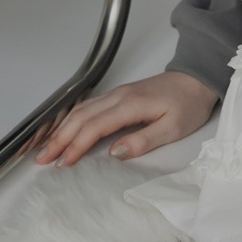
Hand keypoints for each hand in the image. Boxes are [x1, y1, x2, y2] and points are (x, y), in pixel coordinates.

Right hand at [34, 70, 218, 166]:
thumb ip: (144, 141)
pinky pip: (91, 105)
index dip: (76, 146)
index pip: (95, 127)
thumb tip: (114, 152)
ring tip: (47, 148)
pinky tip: (67, 128)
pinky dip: (74, 118)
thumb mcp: (173, 127)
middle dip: (60, 138)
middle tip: (42, 160)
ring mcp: (120, 92)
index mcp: (131, 104)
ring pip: (83, 109)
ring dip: (63, 128)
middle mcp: (120, 95)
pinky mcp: (122, 94)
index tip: (62, 164)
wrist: (199, 77)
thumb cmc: (189, 103)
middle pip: (82, 117)